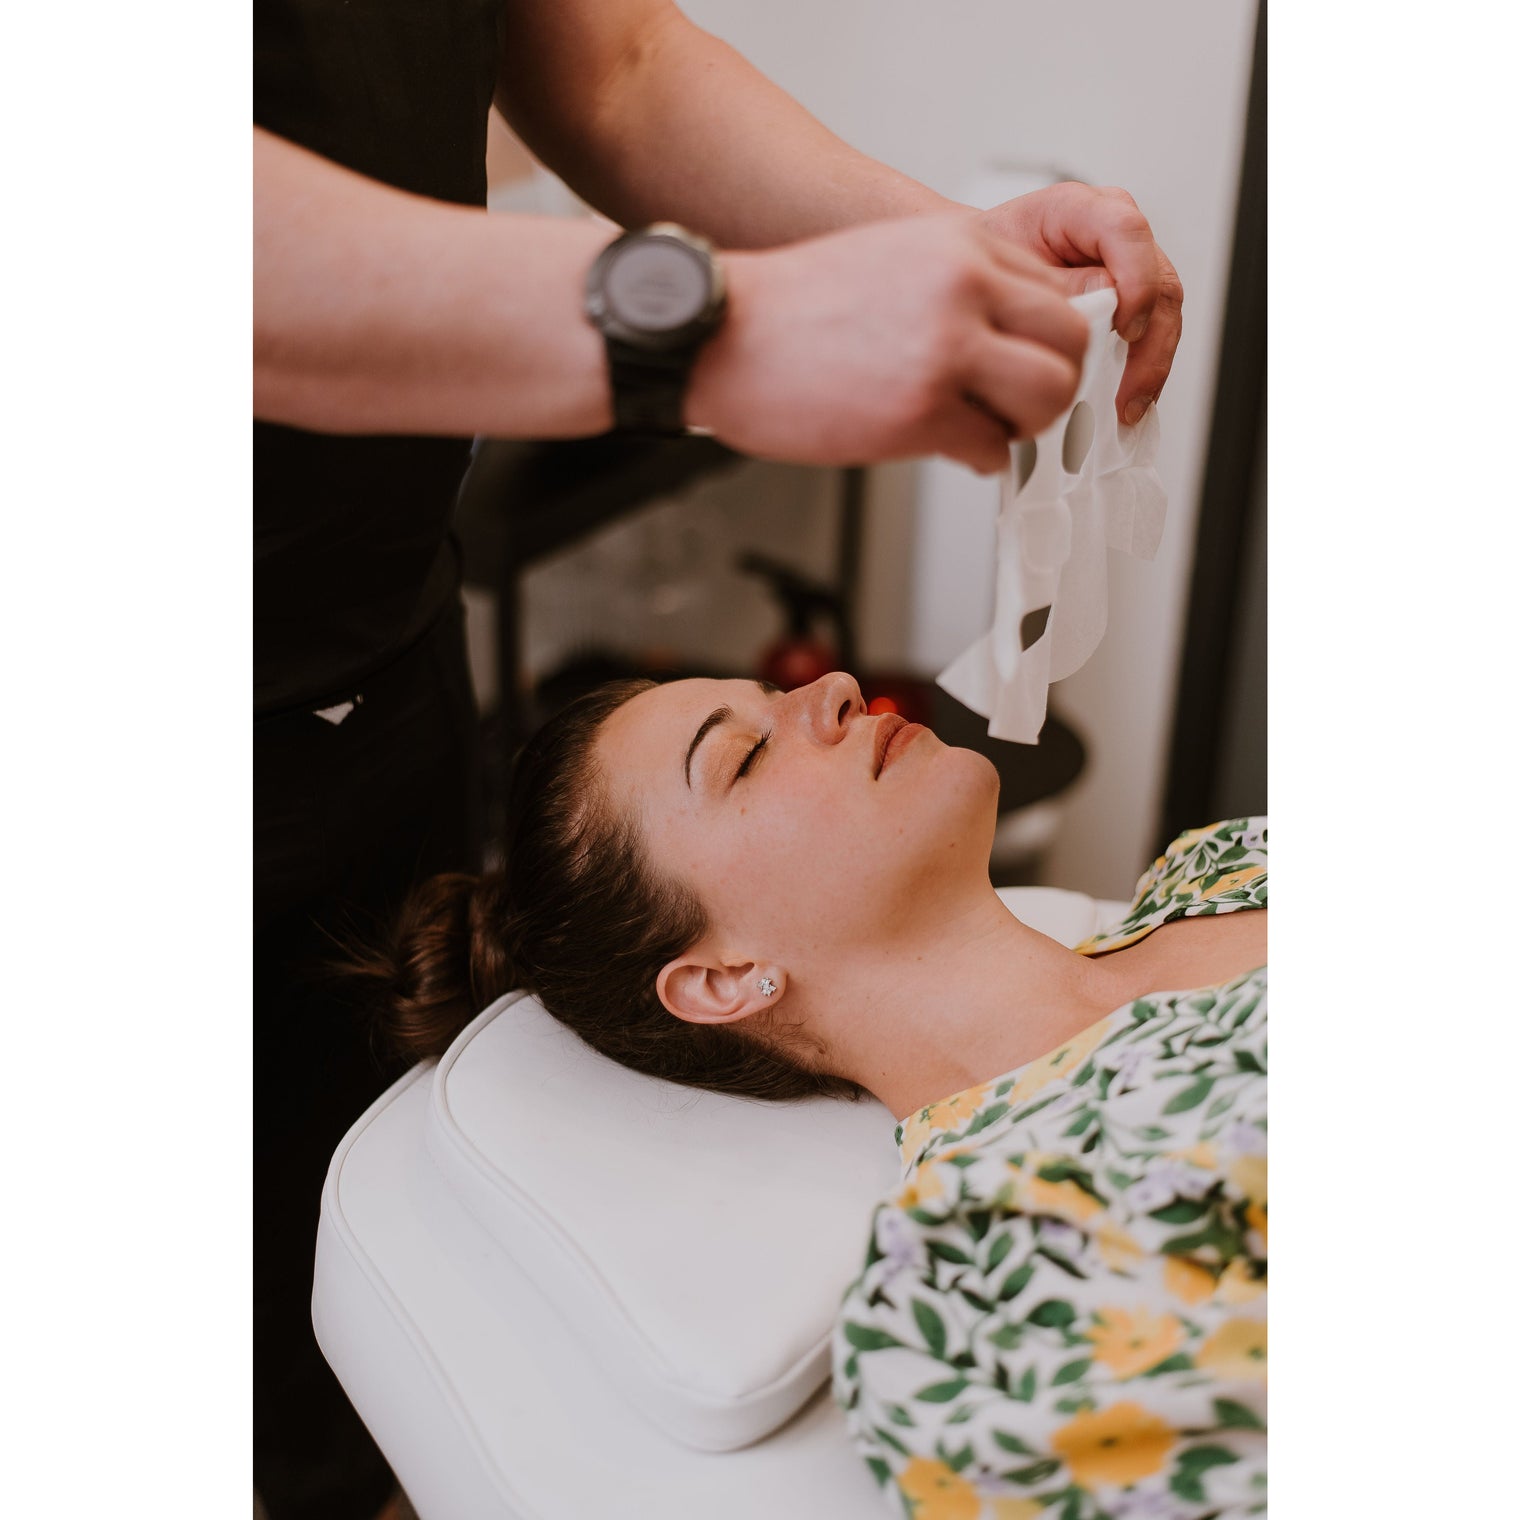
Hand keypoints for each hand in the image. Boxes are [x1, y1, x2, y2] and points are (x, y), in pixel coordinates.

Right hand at [686, 213, 1089, 474]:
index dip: (1045, 337)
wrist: (718, 334)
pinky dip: (980, 456)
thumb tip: (1005, 331)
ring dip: (1027, 423)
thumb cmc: (789, 308)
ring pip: (1048, 394)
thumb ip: (957, 284)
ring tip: (992, 429)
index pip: (1053, 290)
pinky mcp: (920, 412)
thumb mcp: (890, 259)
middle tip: (1022, 403)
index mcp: (958, 245)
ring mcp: (945, 351)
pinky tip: (948, 446)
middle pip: (1069, 340)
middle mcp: (962, 289)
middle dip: (1053, 381)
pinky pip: (991, 447)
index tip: (1026, 362)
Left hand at [978, 182, 1182, 425]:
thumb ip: (1053, 286)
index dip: (1136, 280)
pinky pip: (1151, 332)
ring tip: (1130, 405)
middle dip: (1150, 341)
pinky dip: (1142, 368)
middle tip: (1130, 388)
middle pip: (1158, 280)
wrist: (973, 275)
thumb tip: (1103, 307)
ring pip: (1163, 311)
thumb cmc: (983, 264)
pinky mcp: (1130, 300)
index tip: (1124, 327)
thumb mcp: (1002, 271)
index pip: (1126, 231)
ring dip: (1151, 363)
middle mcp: (1112, 235)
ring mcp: (1127, 267)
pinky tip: (1129, 400)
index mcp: (1079, 210)